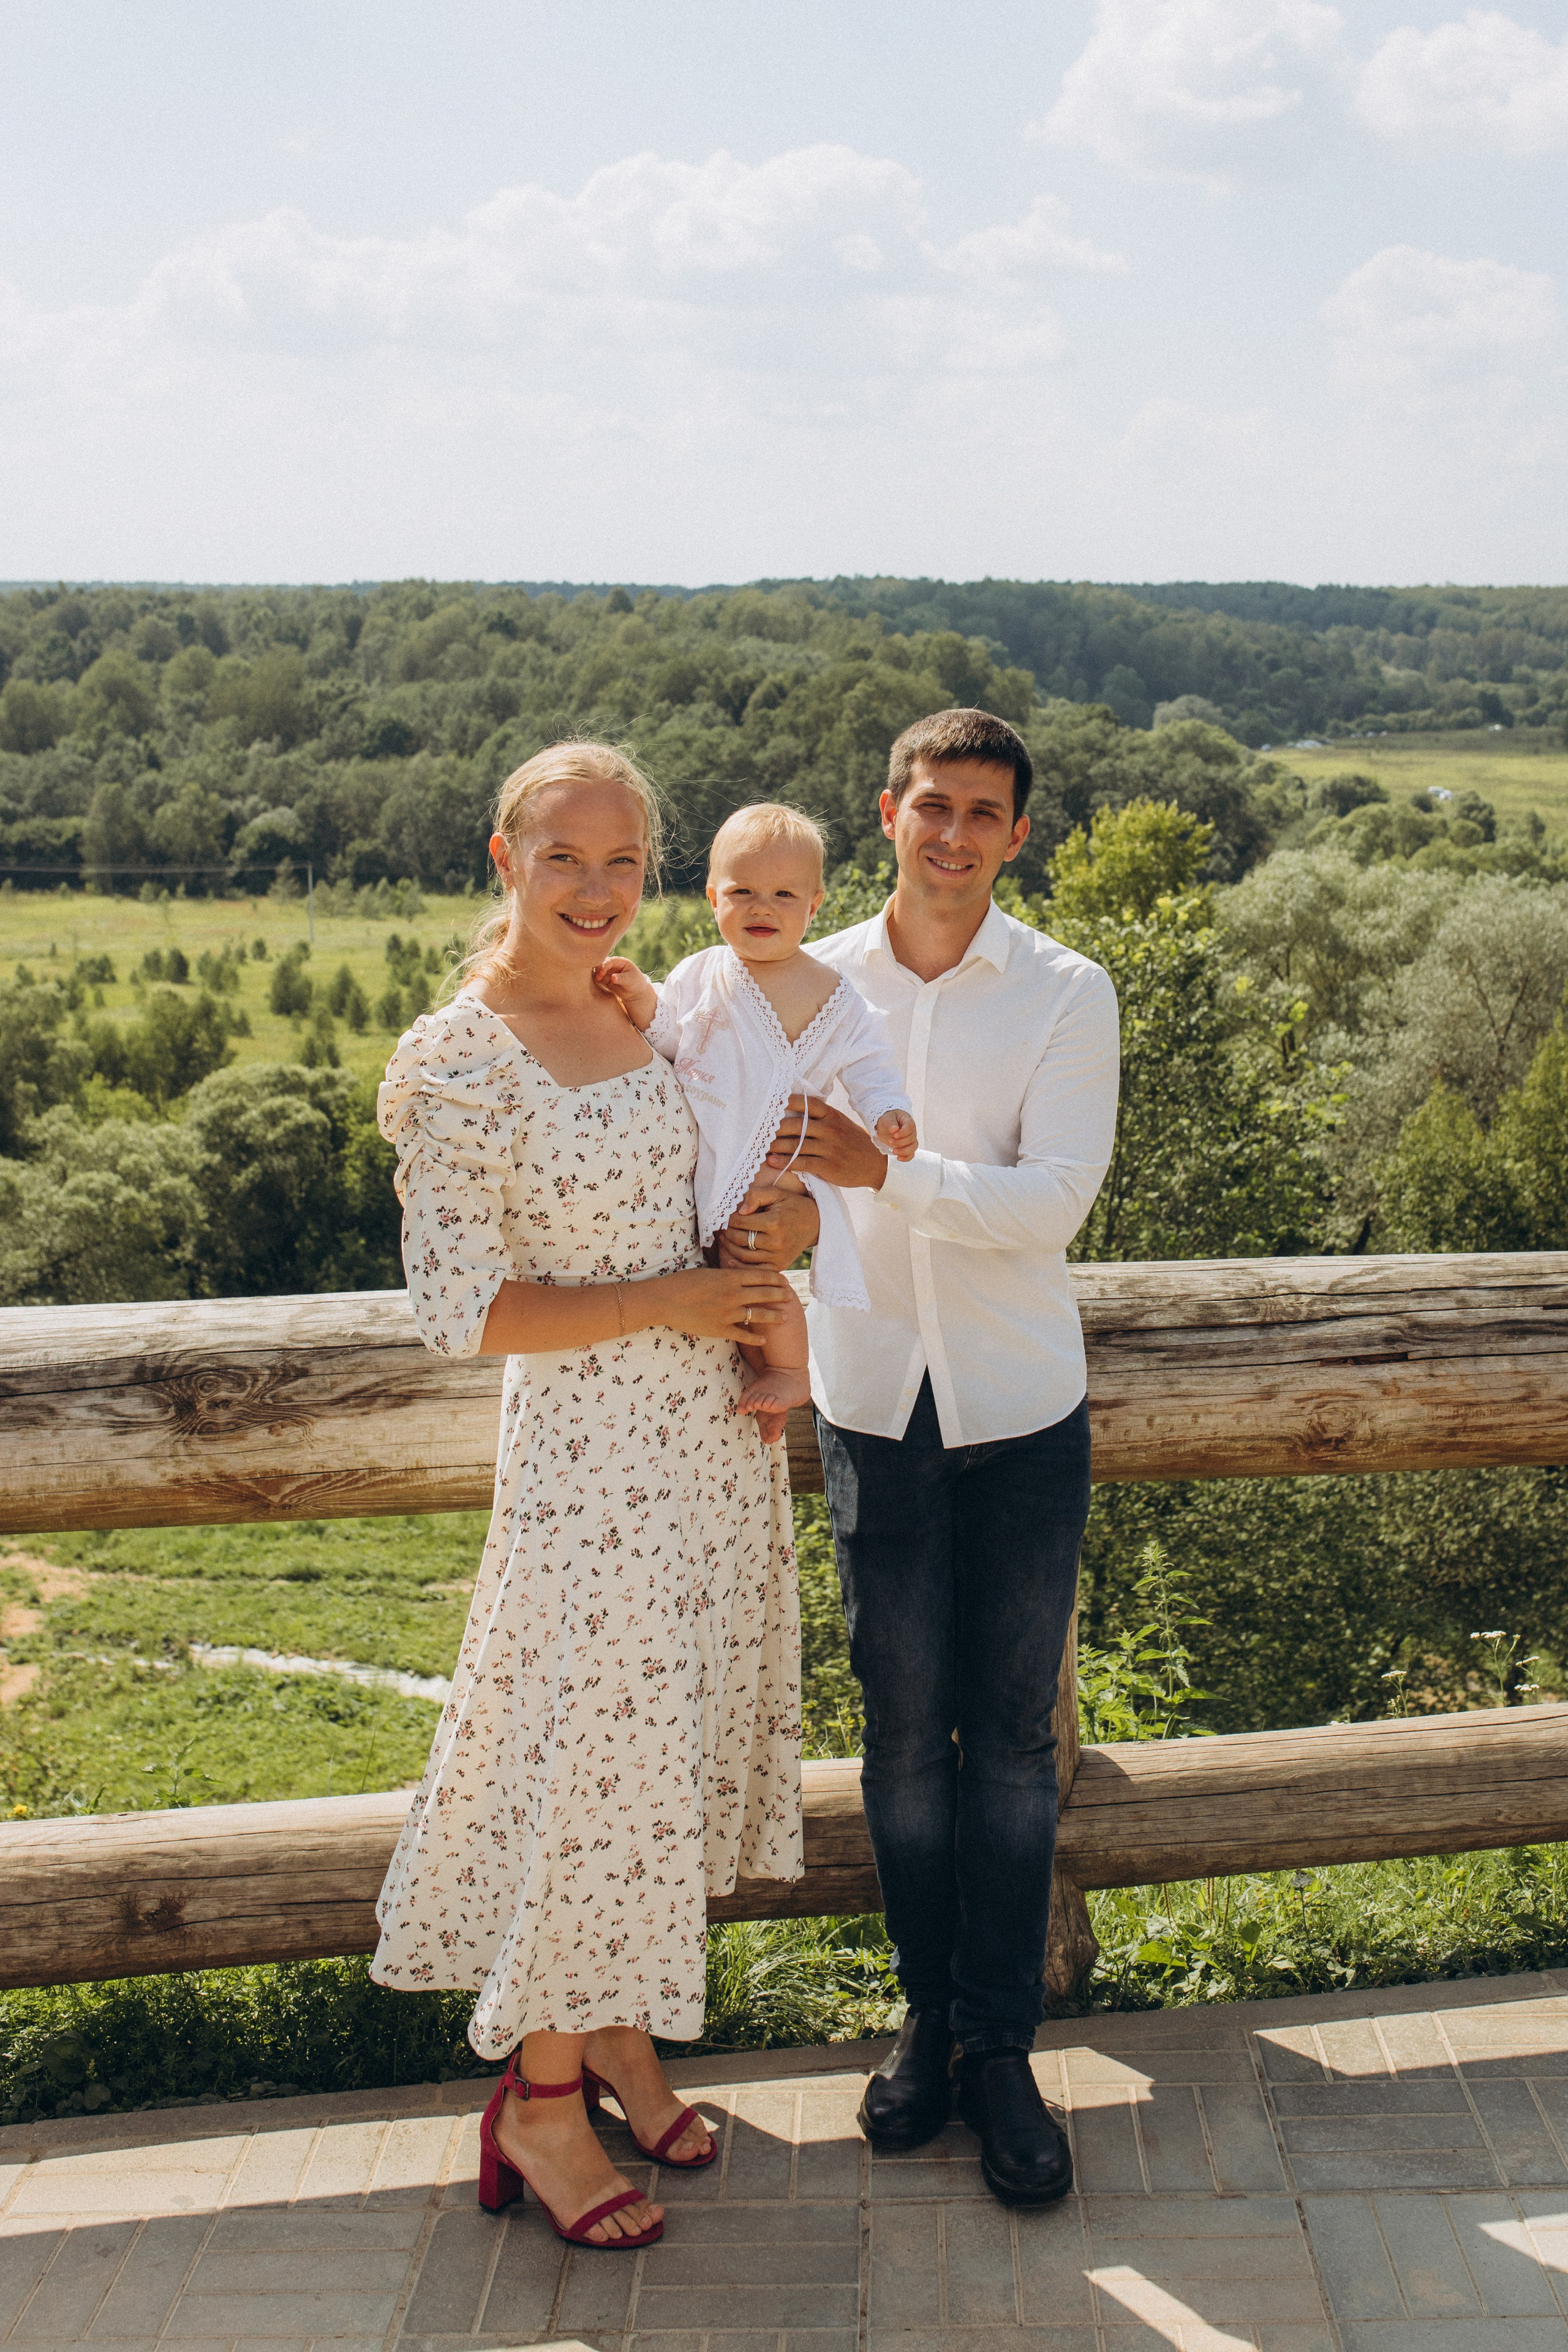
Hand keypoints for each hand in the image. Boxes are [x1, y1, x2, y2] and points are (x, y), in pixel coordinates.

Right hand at [593, 956, 657, 1030]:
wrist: (635, 993)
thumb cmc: (636, 983)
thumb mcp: (631, 980)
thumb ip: (621, 978)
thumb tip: (612, 978)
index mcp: (620, 962)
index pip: (610, 960)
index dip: (604, 965)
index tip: (602, 973)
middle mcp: (613, 965)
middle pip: (602, 963)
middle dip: (598, 969)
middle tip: (598, 977)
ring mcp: (608, 972)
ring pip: (598, 970)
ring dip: (596, 974)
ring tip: (598, 980)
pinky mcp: (605, 980)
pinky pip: (598, 978)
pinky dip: (596, 979)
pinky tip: (597, 982)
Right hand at [646, 1265, 792, 1344]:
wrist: (665, 1300)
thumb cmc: (683, 1282)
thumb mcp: (708, 1271)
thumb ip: (726, 1272)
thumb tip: (738, 1267)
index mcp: (730, 1277)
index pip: (761, 1276)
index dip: (775, 1279)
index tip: (784, 1280)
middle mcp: (733, 1294)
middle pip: (765, 1294)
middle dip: (780, 1295)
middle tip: (791, 1296)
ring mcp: (728, 1313)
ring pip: (758, 1315)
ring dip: (773, 1316)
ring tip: (784, 1317)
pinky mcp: (720, 1329)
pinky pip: (742, 1334)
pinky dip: (755, 1338)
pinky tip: (764, 1340)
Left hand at [718, 1187, 820, 1267]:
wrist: (815, 1224)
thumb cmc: (792, 1206)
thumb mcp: (777, 1193)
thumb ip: (756, 1196)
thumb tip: (740, 1210)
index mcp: (774, 1222)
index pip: (740, 1221)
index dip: (729, 1218)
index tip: (726, 1216)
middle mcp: (776, 1242)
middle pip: (739, 1239)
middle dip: (726, 1232)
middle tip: (721, 1228)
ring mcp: (777, 1256)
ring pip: (743, 1255)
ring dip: (729, 1247)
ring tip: (724, 1239)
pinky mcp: (779, 1266)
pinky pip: (753, 1269)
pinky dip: (740, 1266)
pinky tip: (730, 1259)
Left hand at [765, 1094, 887, 1190]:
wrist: (875, 1164)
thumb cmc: (852, 1142)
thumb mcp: (840, 1123)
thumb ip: (820, 1117)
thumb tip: (793, 1108)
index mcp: (831, 1115)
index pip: (806, 1104)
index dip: (786, 1102)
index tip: (770, 1103)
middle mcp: (830, 1129)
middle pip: (796, 1125)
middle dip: (775, 1128)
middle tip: (759, 1130)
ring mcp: (829, 1148)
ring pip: (796, 1145)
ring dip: (776, 1146)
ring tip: (761, 1147)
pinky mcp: (828, 1166)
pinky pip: (802, 1163)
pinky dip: (785, 1162)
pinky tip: (773, 1162)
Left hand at [875, 1108, 918, 1162]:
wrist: (886, 1125)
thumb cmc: (888, 1119)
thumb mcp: (887, 1118)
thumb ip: (891, 1123)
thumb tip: (895, 1129)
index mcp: (907, 1121)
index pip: (910, 1127)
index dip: (903, 1133)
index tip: (894, 1135)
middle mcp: (911, 1131)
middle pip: (911, 1139)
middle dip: (900, 1142)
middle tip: (890, 1141)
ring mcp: (911, 1139)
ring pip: (913, 1147)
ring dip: (904, 1151)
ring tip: (894, 1151)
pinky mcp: (907, 1147)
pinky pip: (911, 1154)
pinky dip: (906, 1157)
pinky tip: (898, 1158)